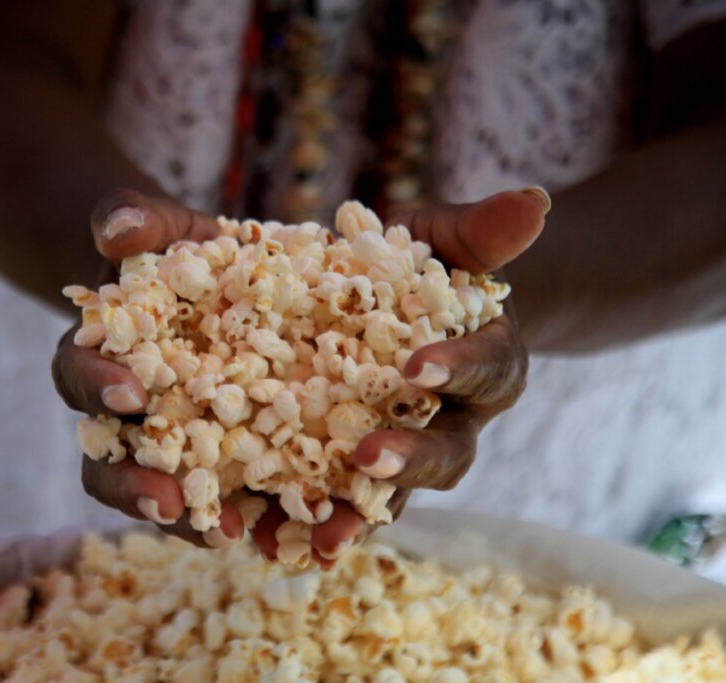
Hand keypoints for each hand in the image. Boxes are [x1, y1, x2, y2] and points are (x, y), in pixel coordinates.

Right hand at [53, 189, 247, 547]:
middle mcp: (123, 414)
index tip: (129, 394)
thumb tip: (113, 228)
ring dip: (186, 520)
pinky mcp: (219, 463)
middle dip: (132, 484)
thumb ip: (133, 217)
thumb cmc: (179, 251)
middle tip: (168, 501)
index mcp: (98, 356)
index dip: (95, 386)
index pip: (78, 375)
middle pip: (108, 460)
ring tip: (225, 534)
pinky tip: (276, 533)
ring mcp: (170, 445)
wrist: (214, 281)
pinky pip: (221, 500)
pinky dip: (244, 520)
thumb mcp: (160, 225)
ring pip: (159, 494)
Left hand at [280, 188, 547, 563]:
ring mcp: (408, 452)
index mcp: (488, 365)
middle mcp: (457, 421)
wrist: (405, 304)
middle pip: (446, 453)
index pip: (484, 370)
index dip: (457, 370)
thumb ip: (484, 231)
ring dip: (359, 516)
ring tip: (320, 538)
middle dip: (409, 459)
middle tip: (368, 459)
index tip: (419, 368)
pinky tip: (272, 540)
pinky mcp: (358, 470)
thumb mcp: (450, 240)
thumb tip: (535, 200)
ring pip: (395, 495)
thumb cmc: (430, 266)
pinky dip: (312, 522)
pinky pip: (343, 503)